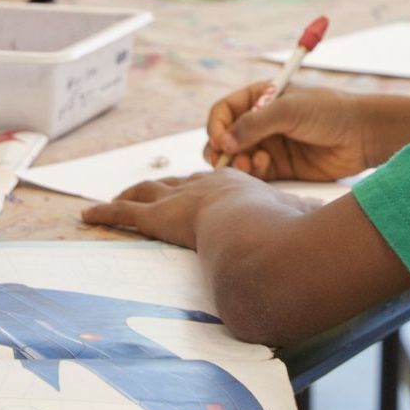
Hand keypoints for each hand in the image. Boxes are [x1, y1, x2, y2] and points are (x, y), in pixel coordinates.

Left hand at [81, 169, 307, 247]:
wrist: (254, 228)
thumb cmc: (279, 224)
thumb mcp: (295, 214)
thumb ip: (304, 213)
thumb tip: (322, 210)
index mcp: (235, 184)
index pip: (211, 182)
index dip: (199, 184)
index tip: (194, 187)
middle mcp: (204, 185)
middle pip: (175, 182)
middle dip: (161, 185)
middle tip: (148, 188)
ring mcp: (179, 199)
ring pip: (146, 192)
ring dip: (128, 195)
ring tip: (113, 200)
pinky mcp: (158, 218)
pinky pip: (124, 214)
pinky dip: (104, 214)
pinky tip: (87, 215)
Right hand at [206, 83, 372, 180]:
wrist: (364, 135)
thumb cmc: (330, 112)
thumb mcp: (290, 110)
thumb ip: (254, 124)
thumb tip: (222, 142)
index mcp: (262, 97)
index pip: (224, 111)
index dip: (216, 126)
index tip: (219, 140)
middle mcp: (262, 121)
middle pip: (224, 137)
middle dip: (221, 149)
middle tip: (227, 159)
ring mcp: (270, 144)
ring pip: (236, 158)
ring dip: (236, 162)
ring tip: (251, 163)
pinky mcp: (280, 167)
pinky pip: (253, 173)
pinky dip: (251, 172)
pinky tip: (262, 167)